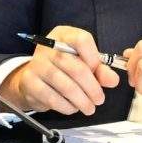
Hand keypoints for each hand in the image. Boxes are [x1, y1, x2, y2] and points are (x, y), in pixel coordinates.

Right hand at [0, 25, 119, 116]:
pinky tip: (73, 108)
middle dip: (92, 88)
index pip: (82, 41)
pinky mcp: (29, 82)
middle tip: (99, 99)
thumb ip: (100, 69)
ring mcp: (37, 64)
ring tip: (89, 107)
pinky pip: (53, 99)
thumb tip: (112, 80)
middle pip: (77, 68)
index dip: (94, 59)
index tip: (97, 72)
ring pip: (67, 86)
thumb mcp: (82, 62)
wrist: (32, 78)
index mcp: (64, 35)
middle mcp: (48, 46)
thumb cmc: (62, 67)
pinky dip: (67, 107)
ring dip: (82, 101)